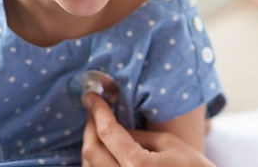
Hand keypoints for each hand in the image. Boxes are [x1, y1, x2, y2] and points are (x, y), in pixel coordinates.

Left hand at [81, 93, 214, 166]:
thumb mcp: (168, 143)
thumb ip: (137, 134)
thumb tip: (114, 126)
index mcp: (137, 165)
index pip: (107, 132)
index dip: (98, 111)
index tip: (91, 97)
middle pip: (91, 151)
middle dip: (89, 127)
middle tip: (94, 111)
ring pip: (89, 166)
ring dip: (91, 145)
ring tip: (98, 128)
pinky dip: (96, 161)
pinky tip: (104, 150)